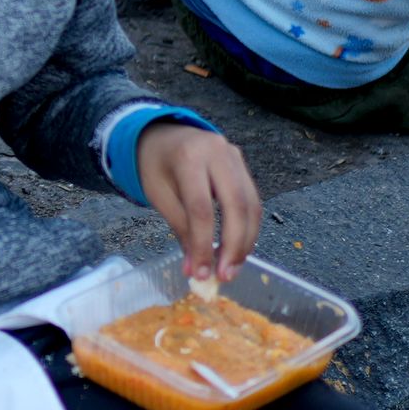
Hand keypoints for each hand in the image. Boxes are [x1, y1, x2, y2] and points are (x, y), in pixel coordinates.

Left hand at [136, 121, 263, 282]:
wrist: (162, 134)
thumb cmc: (156, 165)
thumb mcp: (159, 195)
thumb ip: (180, 228)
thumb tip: (196, 269)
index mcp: (189, 157)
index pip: (201, 208)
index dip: (203, 244)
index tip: (201, 273)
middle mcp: (218, 153)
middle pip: (236, 205)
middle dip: (234, 246)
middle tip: (226, 275)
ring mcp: (235, 156)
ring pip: (251, 205)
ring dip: (246, 241)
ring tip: (232, 268)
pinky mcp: (242, 164)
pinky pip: (252, 200)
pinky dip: (248, 228)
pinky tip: (238, 248)